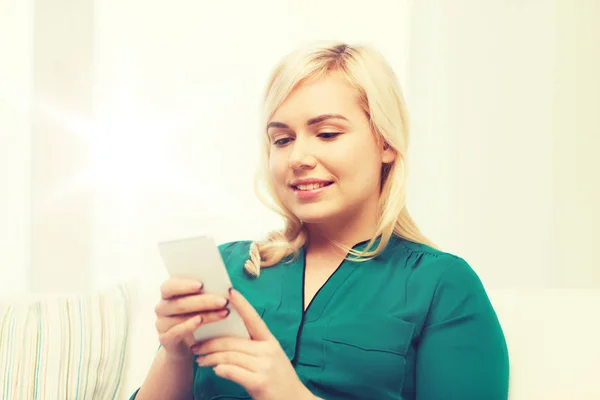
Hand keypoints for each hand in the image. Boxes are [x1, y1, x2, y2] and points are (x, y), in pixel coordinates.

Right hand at [154, 277, 229, 359]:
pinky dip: (189, 326)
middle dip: (204, 301)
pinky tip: (201, 321)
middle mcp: (162, 307)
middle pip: (180, 302)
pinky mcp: (165, 339)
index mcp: (167, 293)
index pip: (170, 286)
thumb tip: (224, 287)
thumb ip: (205, 293)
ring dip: (205, 314)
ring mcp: (161, 324)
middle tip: (223, 301)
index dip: (184, 285)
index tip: (201, 284)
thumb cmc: (195, 317)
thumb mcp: (199, 304)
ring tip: (224, 313)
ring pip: (181, 317)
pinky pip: (176, 331)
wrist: (185, 346)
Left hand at [191, 288, 315, 399]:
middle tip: (196, 346)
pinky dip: (221, 369)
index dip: (242, 304)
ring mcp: (265, 366)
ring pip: (229, 356)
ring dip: (211, 358)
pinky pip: (233, 371)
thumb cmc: (278, 381)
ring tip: (200, 360)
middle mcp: (268, 351)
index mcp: (270, 342)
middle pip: (232, 341)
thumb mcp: (270, 359)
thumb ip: (252, 349)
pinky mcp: (259, 382)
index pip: (254, 319)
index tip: (229, 291)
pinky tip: (215, 370)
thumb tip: (226, 342)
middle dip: (210, 343)